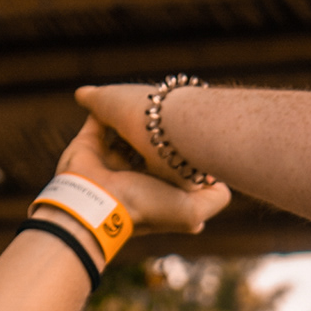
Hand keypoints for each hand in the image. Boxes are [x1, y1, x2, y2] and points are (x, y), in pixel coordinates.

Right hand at [51, 114, 223, 235]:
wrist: (99, 206)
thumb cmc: (146, 206)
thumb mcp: (192, 211)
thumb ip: (214, 200)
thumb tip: (222, 181)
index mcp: (153, 186)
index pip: (169, 161)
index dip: (179, 145)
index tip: (187, 129)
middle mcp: (132, 173)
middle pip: (146, 142)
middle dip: (154, 127)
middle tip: (164, 111)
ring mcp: (110, 158)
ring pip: (122, 129)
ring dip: (130, 116)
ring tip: (144, 104)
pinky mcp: (88, 145)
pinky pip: (96, 121)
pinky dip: (103, 110)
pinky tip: (120, 99)